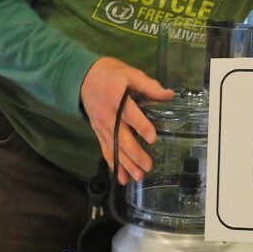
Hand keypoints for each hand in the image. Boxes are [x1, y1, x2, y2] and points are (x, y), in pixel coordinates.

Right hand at [81, 56, 172, 184]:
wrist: (83, 77)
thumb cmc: (111, 74)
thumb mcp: (131, 74)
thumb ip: (149, 86)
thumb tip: (169, 95)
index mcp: (117, 100)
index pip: (130, 116)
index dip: (142, 127)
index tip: (153, 139)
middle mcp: (108, 116)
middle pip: (121, 138)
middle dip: (134, 154)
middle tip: (148, 167)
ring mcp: (101, 126)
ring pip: (113, 148)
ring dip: (125, 164)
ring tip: (138, 177)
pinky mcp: (98, 132)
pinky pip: (105, 150)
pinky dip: (113, 164)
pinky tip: (120, 177)